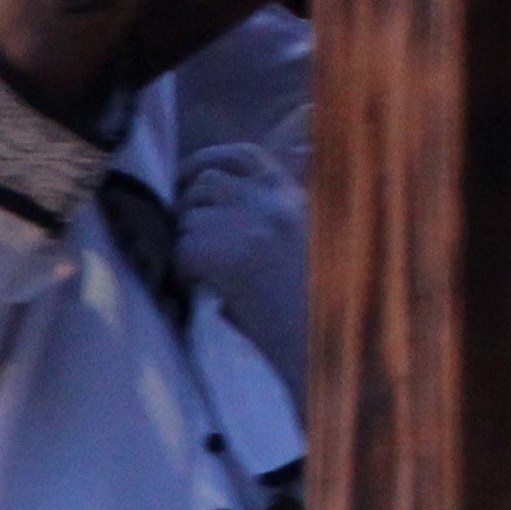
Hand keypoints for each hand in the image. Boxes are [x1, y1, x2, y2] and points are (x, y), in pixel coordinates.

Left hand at [174, 131, 313, 396]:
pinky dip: (183, 270)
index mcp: (293, 199)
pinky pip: (184, 248)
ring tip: (203, 273)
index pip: (242, 156)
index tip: (186, 181)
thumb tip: (212, 209)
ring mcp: (254, 225)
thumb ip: (268, 221)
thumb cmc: (314, 315)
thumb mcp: (300, 249)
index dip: (206, 164)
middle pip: (207, 182)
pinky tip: (202, 291)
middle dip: (188, 207)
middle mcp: (275, 203)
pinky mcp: (233, 254)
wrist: (327, 353)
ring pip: (191, 215)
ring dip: (187, 241)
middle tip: (188, 240)